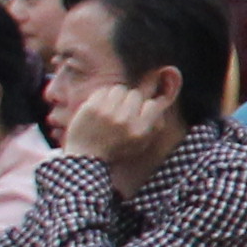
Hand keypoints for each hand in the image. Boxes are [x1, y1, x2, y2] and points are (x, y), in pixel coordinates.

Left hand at [57, 81, 175, 172]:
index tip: (141, 110)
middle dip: (131, 101)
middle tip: (124, 110)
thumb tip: (160, 102)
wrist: (86, 156)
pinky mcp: (91, 108)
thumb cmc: (116, 150)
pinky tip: (101, 107)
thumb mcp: (141, 144)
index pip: (152, 105)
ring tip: (112, 107)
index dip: (147, 107)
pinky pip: (104, 90)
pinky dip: (104, 96)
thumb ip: (154, 125)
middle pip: (136, 95)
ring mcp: (106, 113)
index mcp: (138, 131)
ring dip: (118, 96)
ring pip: (120, 89)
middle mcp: (124, 121)